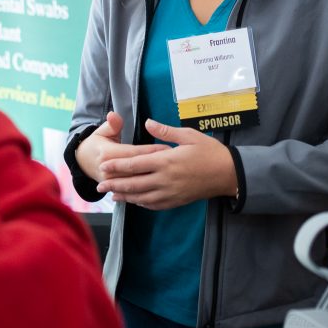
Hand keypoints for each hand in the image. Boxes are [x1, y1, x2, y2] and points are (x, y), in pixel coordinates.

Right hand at [75, 111, 167, 182]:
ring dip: (154, 179)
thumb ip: (112, 125)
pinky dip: (147, 190)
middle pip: (138, 171)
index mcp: (108, 154)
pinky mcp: (115, 190)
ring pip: (137, 184)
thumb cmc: (98, 144)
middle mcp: (110, 171)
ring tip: (172, 174)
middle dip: (157, 166)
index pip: (135, 154)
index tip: (169, 148)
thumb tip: (114, 115)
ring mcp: (112, 183)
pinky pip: (133, 192)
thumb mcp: (102, 131)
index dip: (152, 151)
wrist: (83, 162)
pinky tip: (161, 188)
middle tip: (176, 162)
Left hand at [97, 118, 236, 209]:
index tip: (103, 165)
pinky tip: (134, 200)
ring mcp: (170, 193)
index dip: (117, 166)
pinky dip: (141, 203)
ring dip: (125, 196)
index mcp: (166, 161)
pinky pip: (154, 204)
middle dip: (115, 184)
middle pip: (134, 183)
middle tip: (99, 185)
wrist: (228, 174)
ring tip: (111, 195)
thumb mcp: (189, 135)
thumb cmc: (209, 151)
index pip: (135, 164)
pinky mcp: (176, 201)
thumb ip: (166, 132)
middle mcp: (165, 179)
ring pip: (141, 197)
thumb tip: (148, 123)